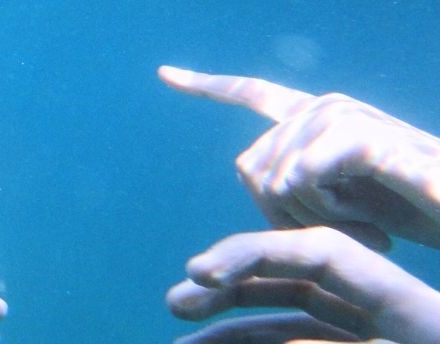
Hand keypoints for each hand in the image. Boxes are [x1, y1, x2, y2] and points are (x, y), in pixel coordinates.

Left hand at [159, 66, 439, 249]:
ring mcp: (340, 116)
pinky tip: (375, 227)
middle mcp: (321, 107)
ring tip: (370, 229)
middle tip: (348, 231)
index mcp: (314, 116)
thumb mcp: (343, 202)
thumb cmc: (411, 210)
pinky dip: (333, 216)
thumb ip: (296, 184)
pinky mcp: (360, 137)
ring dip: (319, 223)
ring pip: (274, 183)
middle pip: (250, 170)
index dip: (207, 86)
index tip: (163, 73)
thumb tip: (256, 175)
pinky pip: (301, 182)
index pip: (253, 92)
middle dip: (286, 217)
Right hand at [167, 227, 439, 343]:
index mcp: (412, 312)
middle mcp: (391, 325)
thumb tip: (272, 340)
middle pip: (301, 282)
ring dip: (236, 329)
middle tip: (176, 302)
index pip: (322, 255)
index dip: (256, 253)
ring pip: (294, 325)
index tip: (200, 273)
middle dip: (234, 286)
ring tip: (180, 339)